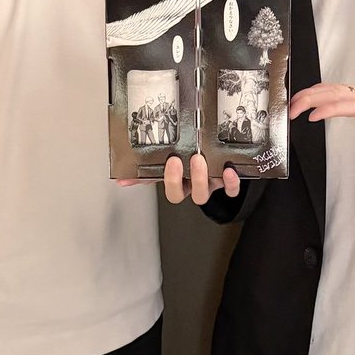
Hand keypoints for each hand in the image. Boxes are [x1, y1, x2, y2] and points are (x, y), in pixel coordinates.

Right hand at [115, 156, 240, 203]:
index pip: (169, 190)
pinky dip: (231, 182)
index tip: (164, 162)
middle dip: (178, 180)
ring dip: (201, 178)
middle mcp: (194, 186)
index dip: (164, 181)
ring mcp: (210, 185)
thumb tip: (122, 178)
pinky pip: (231, 190)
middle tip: (176, 160)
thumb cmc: (195, 162)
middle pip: (184, 194)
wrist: (224, 162)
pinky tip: (229, 170)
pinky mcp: (228, 183)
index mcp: (180, 182)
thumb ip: (148, 171)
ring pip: (204, 193)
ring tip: (199, 160)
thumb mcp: (171, 164)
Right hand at [289, 84, 354, 154]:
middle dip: (313, 97)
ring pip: (335, 91)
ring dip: (312, 96)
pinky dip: (321, 98)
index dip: (335, 107)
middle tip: (290, 111)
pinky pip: (340, 97)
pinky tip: (309, 107)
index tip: (314, 116)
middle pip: (340, 91)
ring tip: (291, 108)